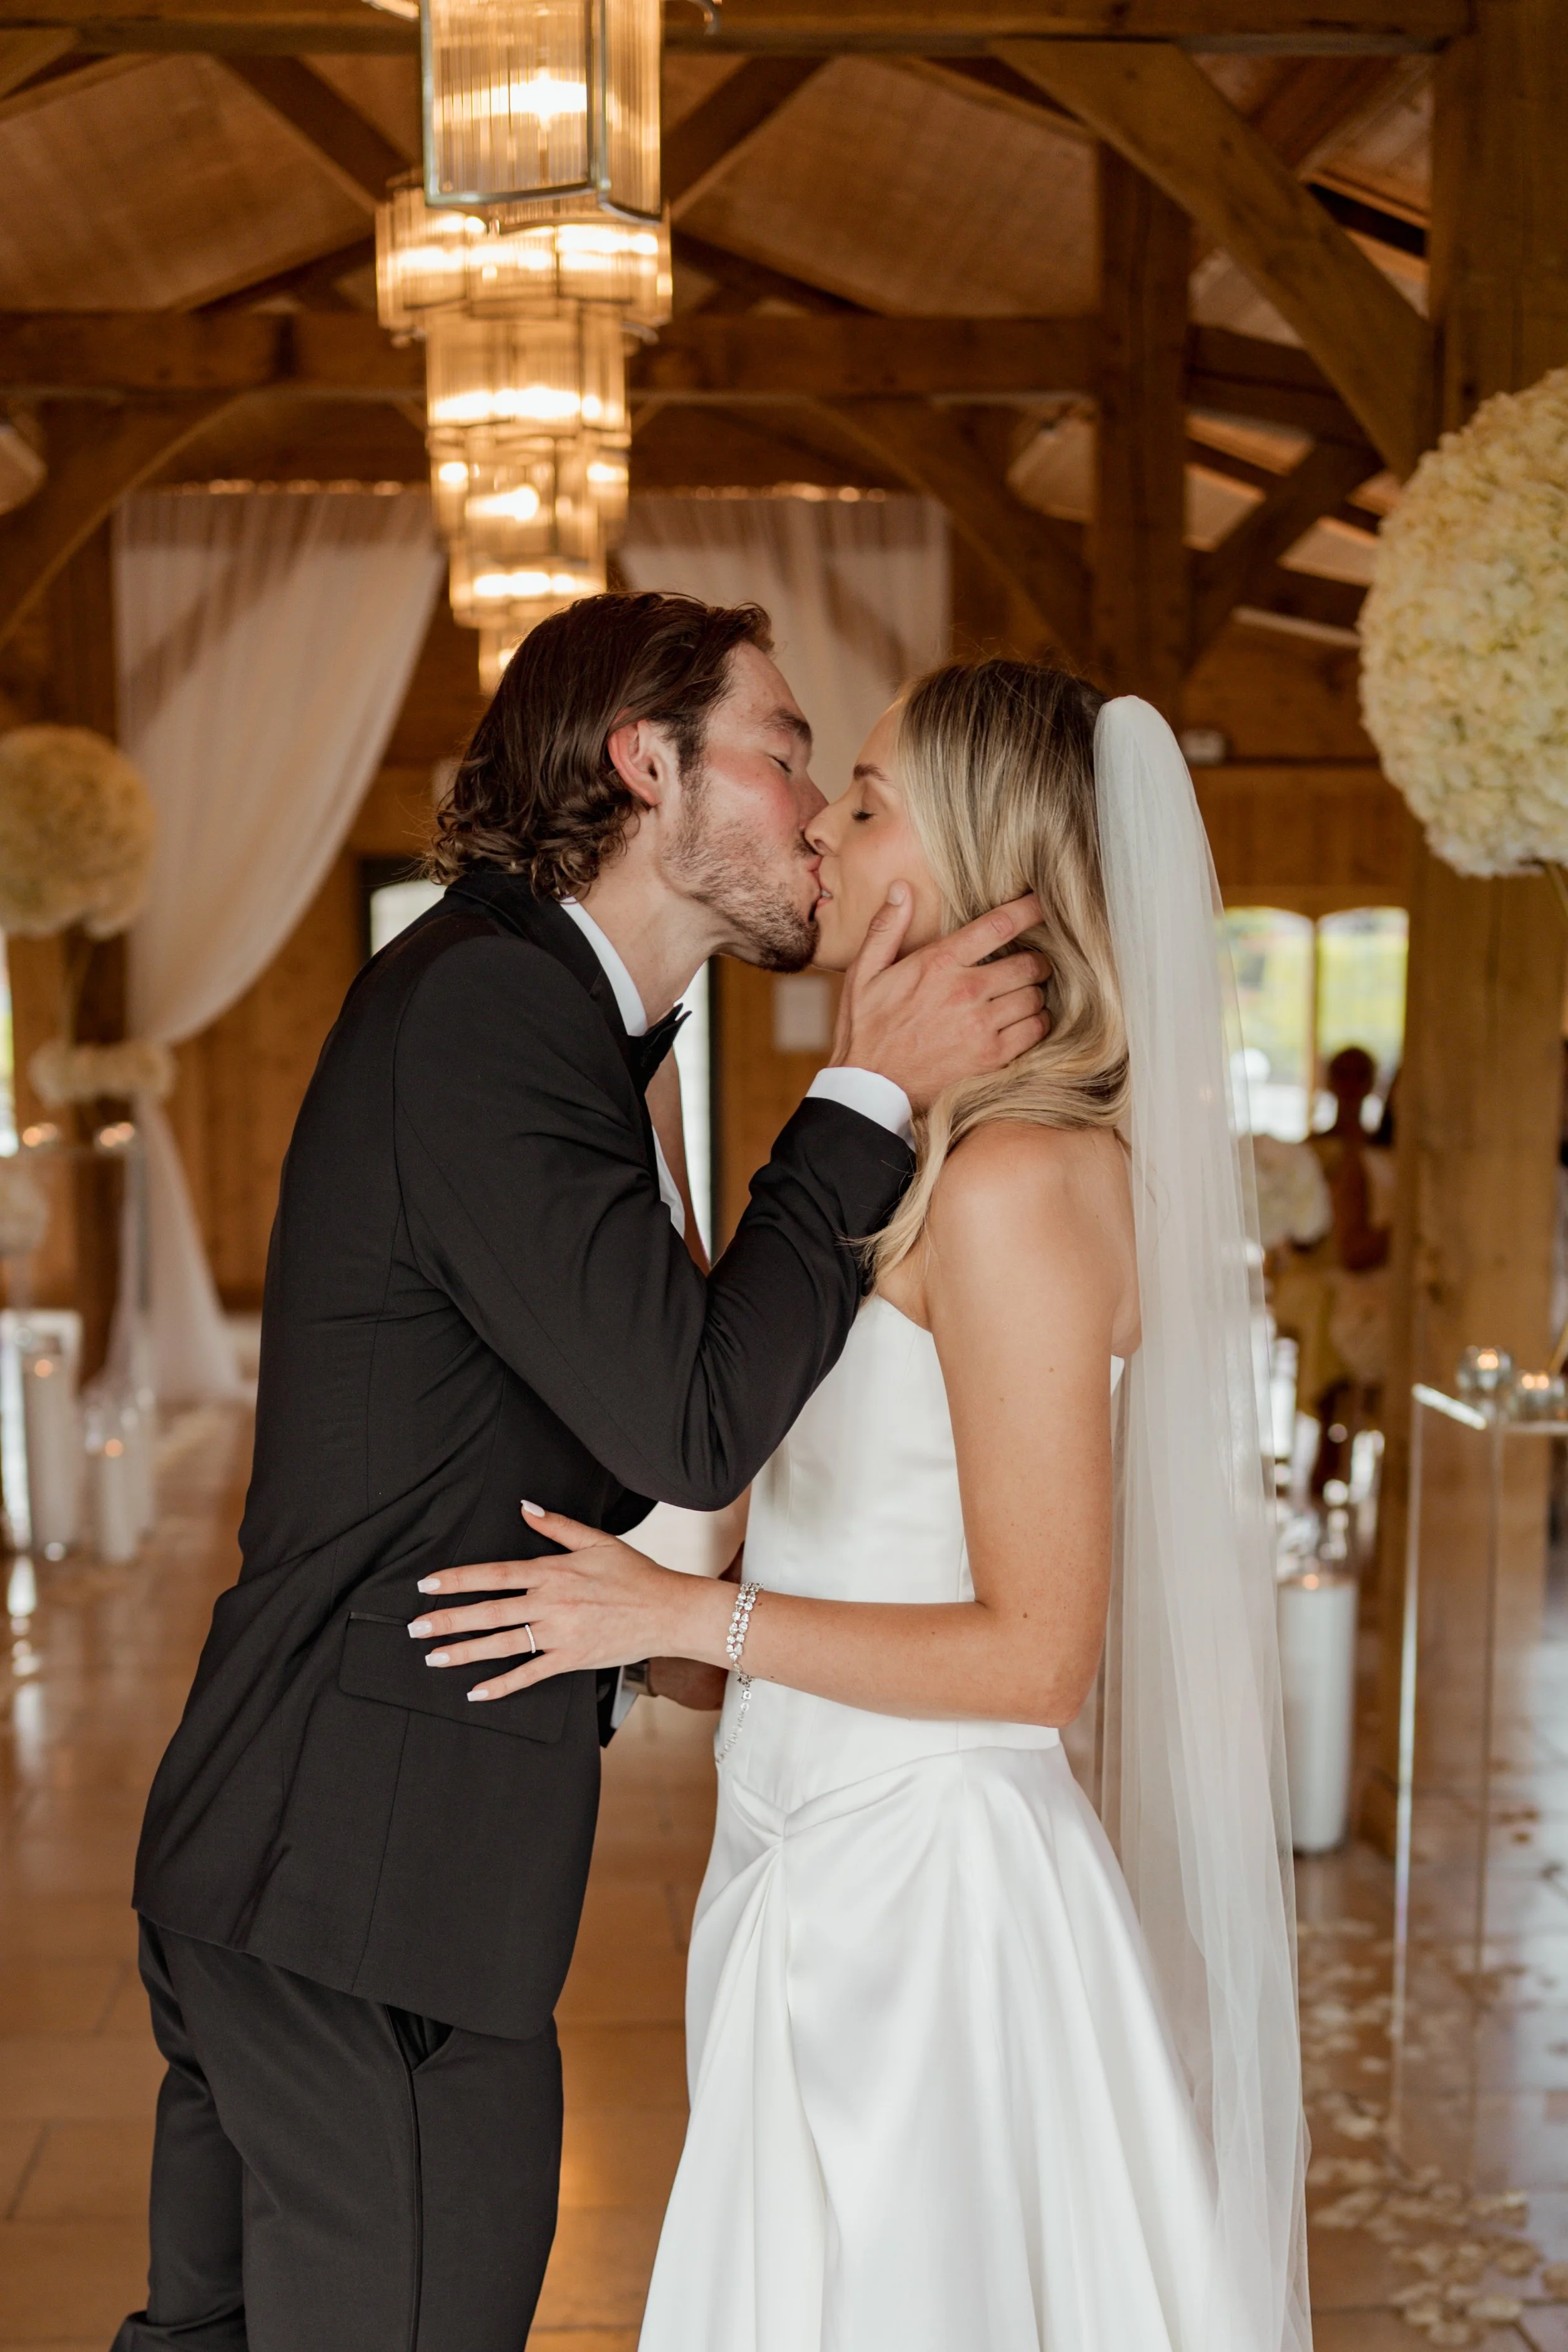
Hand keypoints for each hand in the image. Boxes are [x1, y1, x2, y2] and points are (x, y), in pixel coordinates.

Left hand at [407, 1503, 727, 1702]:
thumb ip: (557, 1526)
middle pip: (490, 1611)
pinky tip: (476, 1692)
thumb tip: (525, 1507)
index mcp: (553, 1571)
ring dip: (465, 1651)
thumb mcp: (597, 1540)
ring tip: (434, 1657)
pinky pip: (530, 1674)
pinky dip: (502, 1685)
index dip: (458, 1579)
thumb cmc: (635, 1575)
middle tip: (416, 1628)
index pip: (494, 1574)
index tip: (427, 1584)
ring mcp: (561, 1634)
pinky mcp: (572, 1659)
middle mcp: (551, 1602)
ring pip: (503, 1644)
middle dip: (449, 1619)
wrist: (669, 1610)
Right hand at [831, 888, 1047, 1112]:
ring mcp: (982, 1026)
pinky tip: (1021, 1022)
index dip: (1028, 910)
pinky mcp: (992, 1057)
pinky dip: (1035, 1023)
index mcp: (938, 964)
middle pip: (1029, 963)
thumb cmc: (866, 1028)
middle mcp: (966, 991)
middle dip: (1034, 961)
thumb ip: (886, 928)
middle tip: (1028, 964)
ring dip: (1034, 993)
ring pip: (1035, 997)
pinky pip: (1035, 1030)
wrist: (869, 1087)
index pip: (998, 926)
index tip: (1042, 904)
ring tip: (1022, 995)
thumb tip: (901, 888)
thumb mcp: (863, 973)